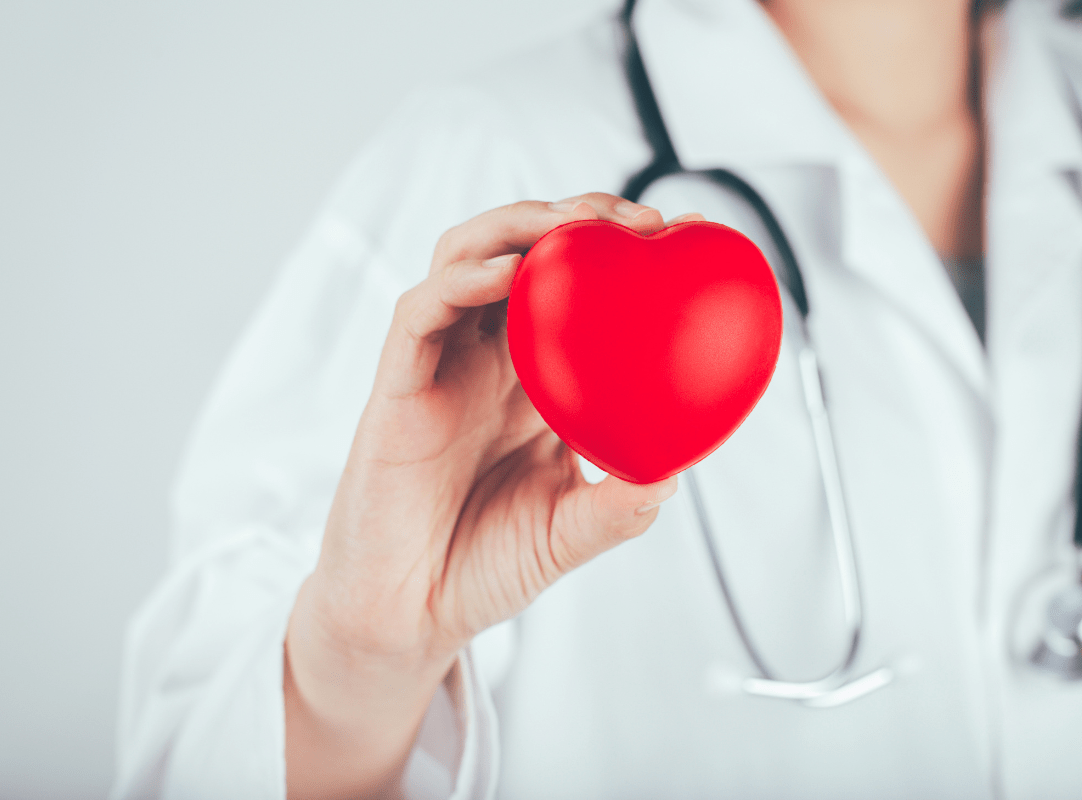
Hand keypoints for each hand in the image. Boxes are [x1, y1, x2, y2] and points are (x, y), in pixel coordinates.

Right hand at [284, 195, 699, 798]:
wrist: (409, 613)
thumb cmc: (481, 565)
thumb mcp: (569, 531)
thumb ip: (619, 503)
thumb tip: (678, 470)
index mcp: (531, 383)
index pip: (573, 291)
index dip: (620, 253)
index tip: (684, 236)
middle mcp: (487, 361)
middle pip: (523, 252)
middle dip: (577, 218)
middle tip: (639, 221)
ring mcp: (441, 366)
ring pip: (466, 258)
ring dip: (519, 226)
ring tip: (575, 223)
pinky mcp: (397, 384)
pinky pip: (420, 313)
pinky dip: (460, 283)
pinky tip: (505, 273)